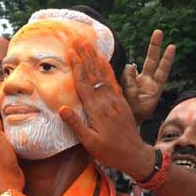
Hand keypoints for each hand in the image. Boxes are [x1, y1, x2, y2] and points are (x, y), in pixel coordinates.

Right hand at [60, 42, 155, 180]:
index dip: (77, 66)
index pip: (84, 84)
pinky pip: (114, 81)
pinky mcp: (122, 102)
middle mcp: (106, 102)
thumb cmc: (109, 152)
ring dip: (96, 58)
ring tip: (89, 45)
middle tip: (78, 39)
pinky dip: (107, 69)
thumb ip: (76, 125)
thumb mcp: (90, 143)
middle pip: (94, 74)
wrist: (135, 155)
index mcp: (97, 110)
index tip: (71, 51)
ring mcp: (115, 100)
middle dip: (86, 56)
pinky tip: (104, 61)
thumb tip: (61, 108)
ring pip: (104, 75)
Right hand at [121, 30, 175, 123]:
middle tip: (159, 31)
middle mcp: (146, 83)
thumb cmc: (132, 119)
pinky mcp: (122, 83)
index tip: (172, 46)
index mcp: (153, 90)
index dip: (167, 59)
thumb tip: (130, 67)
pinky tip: (117, 84)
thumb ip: (132, 87)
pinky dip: (119, 76)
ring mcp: (134, 82)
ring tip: (126, 92)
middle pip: (151, 61)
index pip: (162, 71)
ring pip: (131, 69)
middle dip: (154, 46)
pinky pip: (121, 74)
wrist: (122, 128)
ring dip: (127, 75)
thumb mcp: (135, 105)